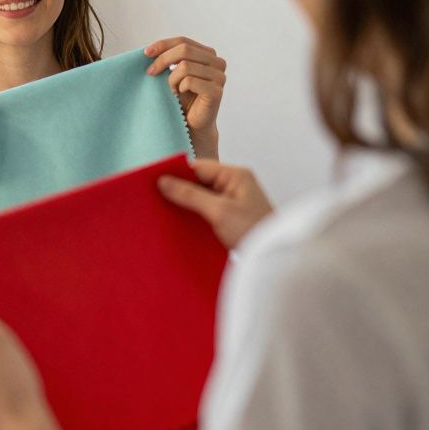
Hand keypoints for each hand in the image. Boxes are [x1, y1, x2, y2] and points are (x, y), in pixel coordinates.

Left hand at [145, 37, 226, 158]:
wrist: (190, 125)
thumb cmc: (181, 99)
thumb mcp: (173, 73)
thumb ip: (169, 59)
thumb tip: (148, 50)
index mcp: (208, 54)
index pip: (183, 41)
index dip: (163, 44)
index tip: (145, 53)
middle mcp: (217, 62)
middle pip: (184, 50)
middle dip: (163, 60)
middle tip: (150, 73)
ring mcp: (219, 77)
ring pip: (185, 66)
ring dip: (171, 79)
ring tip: (171, 90)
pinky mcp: (216, 91)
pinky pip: (190, 81)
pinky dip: (179, 88)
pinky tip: (180, 95)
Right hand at [158, 159, 273, 248]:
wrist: (274, 262)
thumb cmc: (253, 231)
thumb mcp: (219, 211)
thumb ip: (190, 195)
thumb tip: (164, 181)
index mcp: (236, 175)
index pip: (199, 167)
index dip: (177, 174)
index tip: (154, 182)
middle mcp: (235, 184)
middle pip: (199, 181)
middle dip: (180, 190)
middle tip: (157, 198)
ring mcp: (234, 200)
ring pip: (202, 196)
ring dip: (187, 204)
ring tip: (166, 211)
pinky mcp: (232, 216)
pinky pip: (207, 209)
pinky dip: (195, 214)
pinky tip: (182, 222)